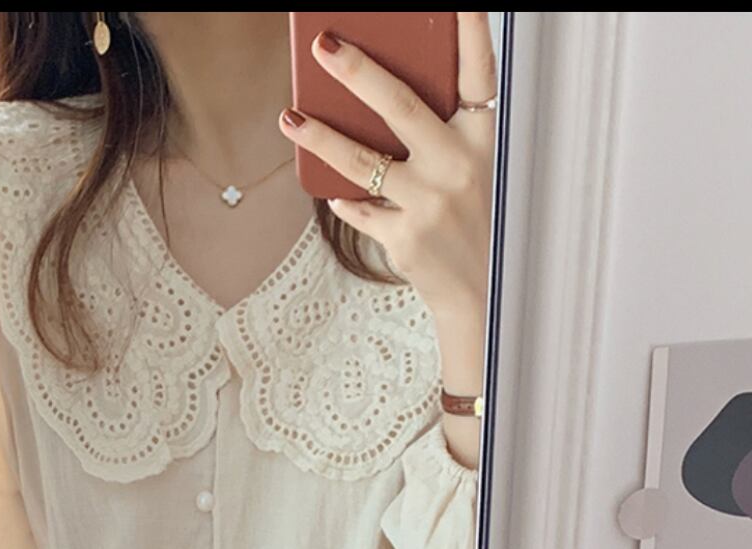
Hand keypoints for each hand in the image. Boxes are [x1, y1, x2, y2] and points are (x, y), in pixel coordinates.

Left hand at [277, 13, 497, 325]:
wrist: (481, 294)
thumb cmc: (471, 222)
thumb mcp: (470, 170)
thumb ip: (437, 136)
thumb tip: (372, 101)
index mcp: (483, 140)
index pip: (479, 72)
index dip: (470, 30)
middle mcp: (459, 166)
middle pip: (400, 106)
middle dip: (358, 71)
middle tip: (324, 45)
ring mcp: (430, 204)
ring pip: (362, 161)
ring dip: (320, 136)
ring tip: (290, 118)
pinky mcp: (406, 238)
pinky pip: (360, 209)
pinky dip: (343, 199)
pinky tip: (329, 190)